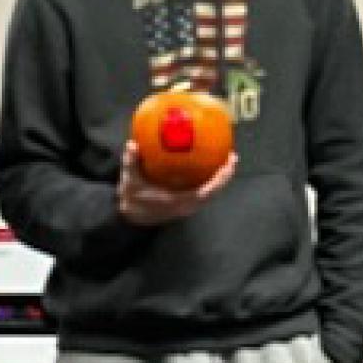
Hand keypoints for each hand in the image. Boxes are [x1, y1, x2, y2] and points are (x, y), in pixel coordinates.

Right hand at [117, 140, 236, 225]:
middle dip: (226, 176)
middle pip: (215, 193)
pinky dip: (212, 180)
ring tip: (227, 160)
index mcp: (178, 202)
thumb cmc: (133, 199)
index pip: (206, 192)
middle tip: (232, 156)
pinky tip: (212, 166)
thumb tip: (132, 144)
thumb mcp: (130, 180)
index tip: (228, 164)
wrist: (132, 217)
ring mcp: (189, 206)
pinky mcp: (188, 204)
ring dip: (221, 178)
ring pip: (212, 193)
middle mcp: (188, 206)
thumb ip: (132, 162)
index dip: (220, 180)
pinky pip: (205, 191)